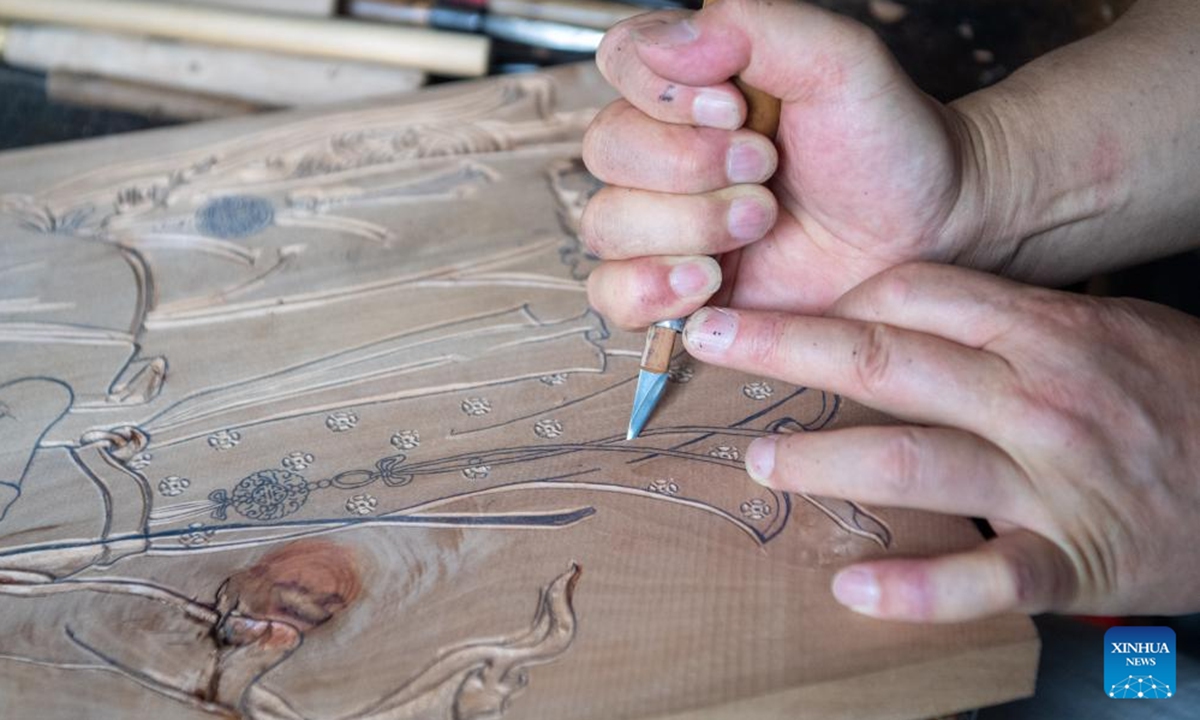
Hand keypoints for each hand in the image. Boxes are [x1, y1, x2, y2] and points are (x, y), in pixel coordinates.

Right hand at [583, 0, 989, 327]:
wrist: (926, 229)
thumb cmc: (885, 143)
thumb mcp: (839, 60)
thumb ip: (757, 25)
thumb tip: (667, 41)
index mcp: (695, 86)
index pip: (621, 64)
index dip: (664, 94)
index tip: (735, 110)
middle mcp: (668, 151)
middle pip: (608, 150)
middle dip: (690, 167)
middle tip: (766, 173)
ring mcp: (666, 223)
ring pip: (606, 223)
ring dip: (687, 227)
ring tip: (760, 224)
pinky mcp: (674, 289)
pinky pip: (611, 293)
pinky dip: (649, 288)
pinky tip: (708, 280)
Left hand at [683, 262, 1199, 621]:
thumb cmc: (1177, 394)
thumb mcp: (1100, 326)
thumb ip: (1003, 316)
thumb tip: (899, 304)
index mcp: (1040, 330)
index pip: (910, 296)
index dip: (832, 301)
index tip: (774, 308)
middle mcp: (1036, 396)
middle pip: (885, 361)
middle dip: (786, 348)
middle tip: (712, 339)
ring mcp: (1053, 479)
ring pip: (913, 461)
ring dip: (822, 461)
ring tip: (759, 461)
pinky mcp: (1076, 558)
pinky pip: (990, 576)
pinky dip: (920, 589)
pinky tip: (854, 592)